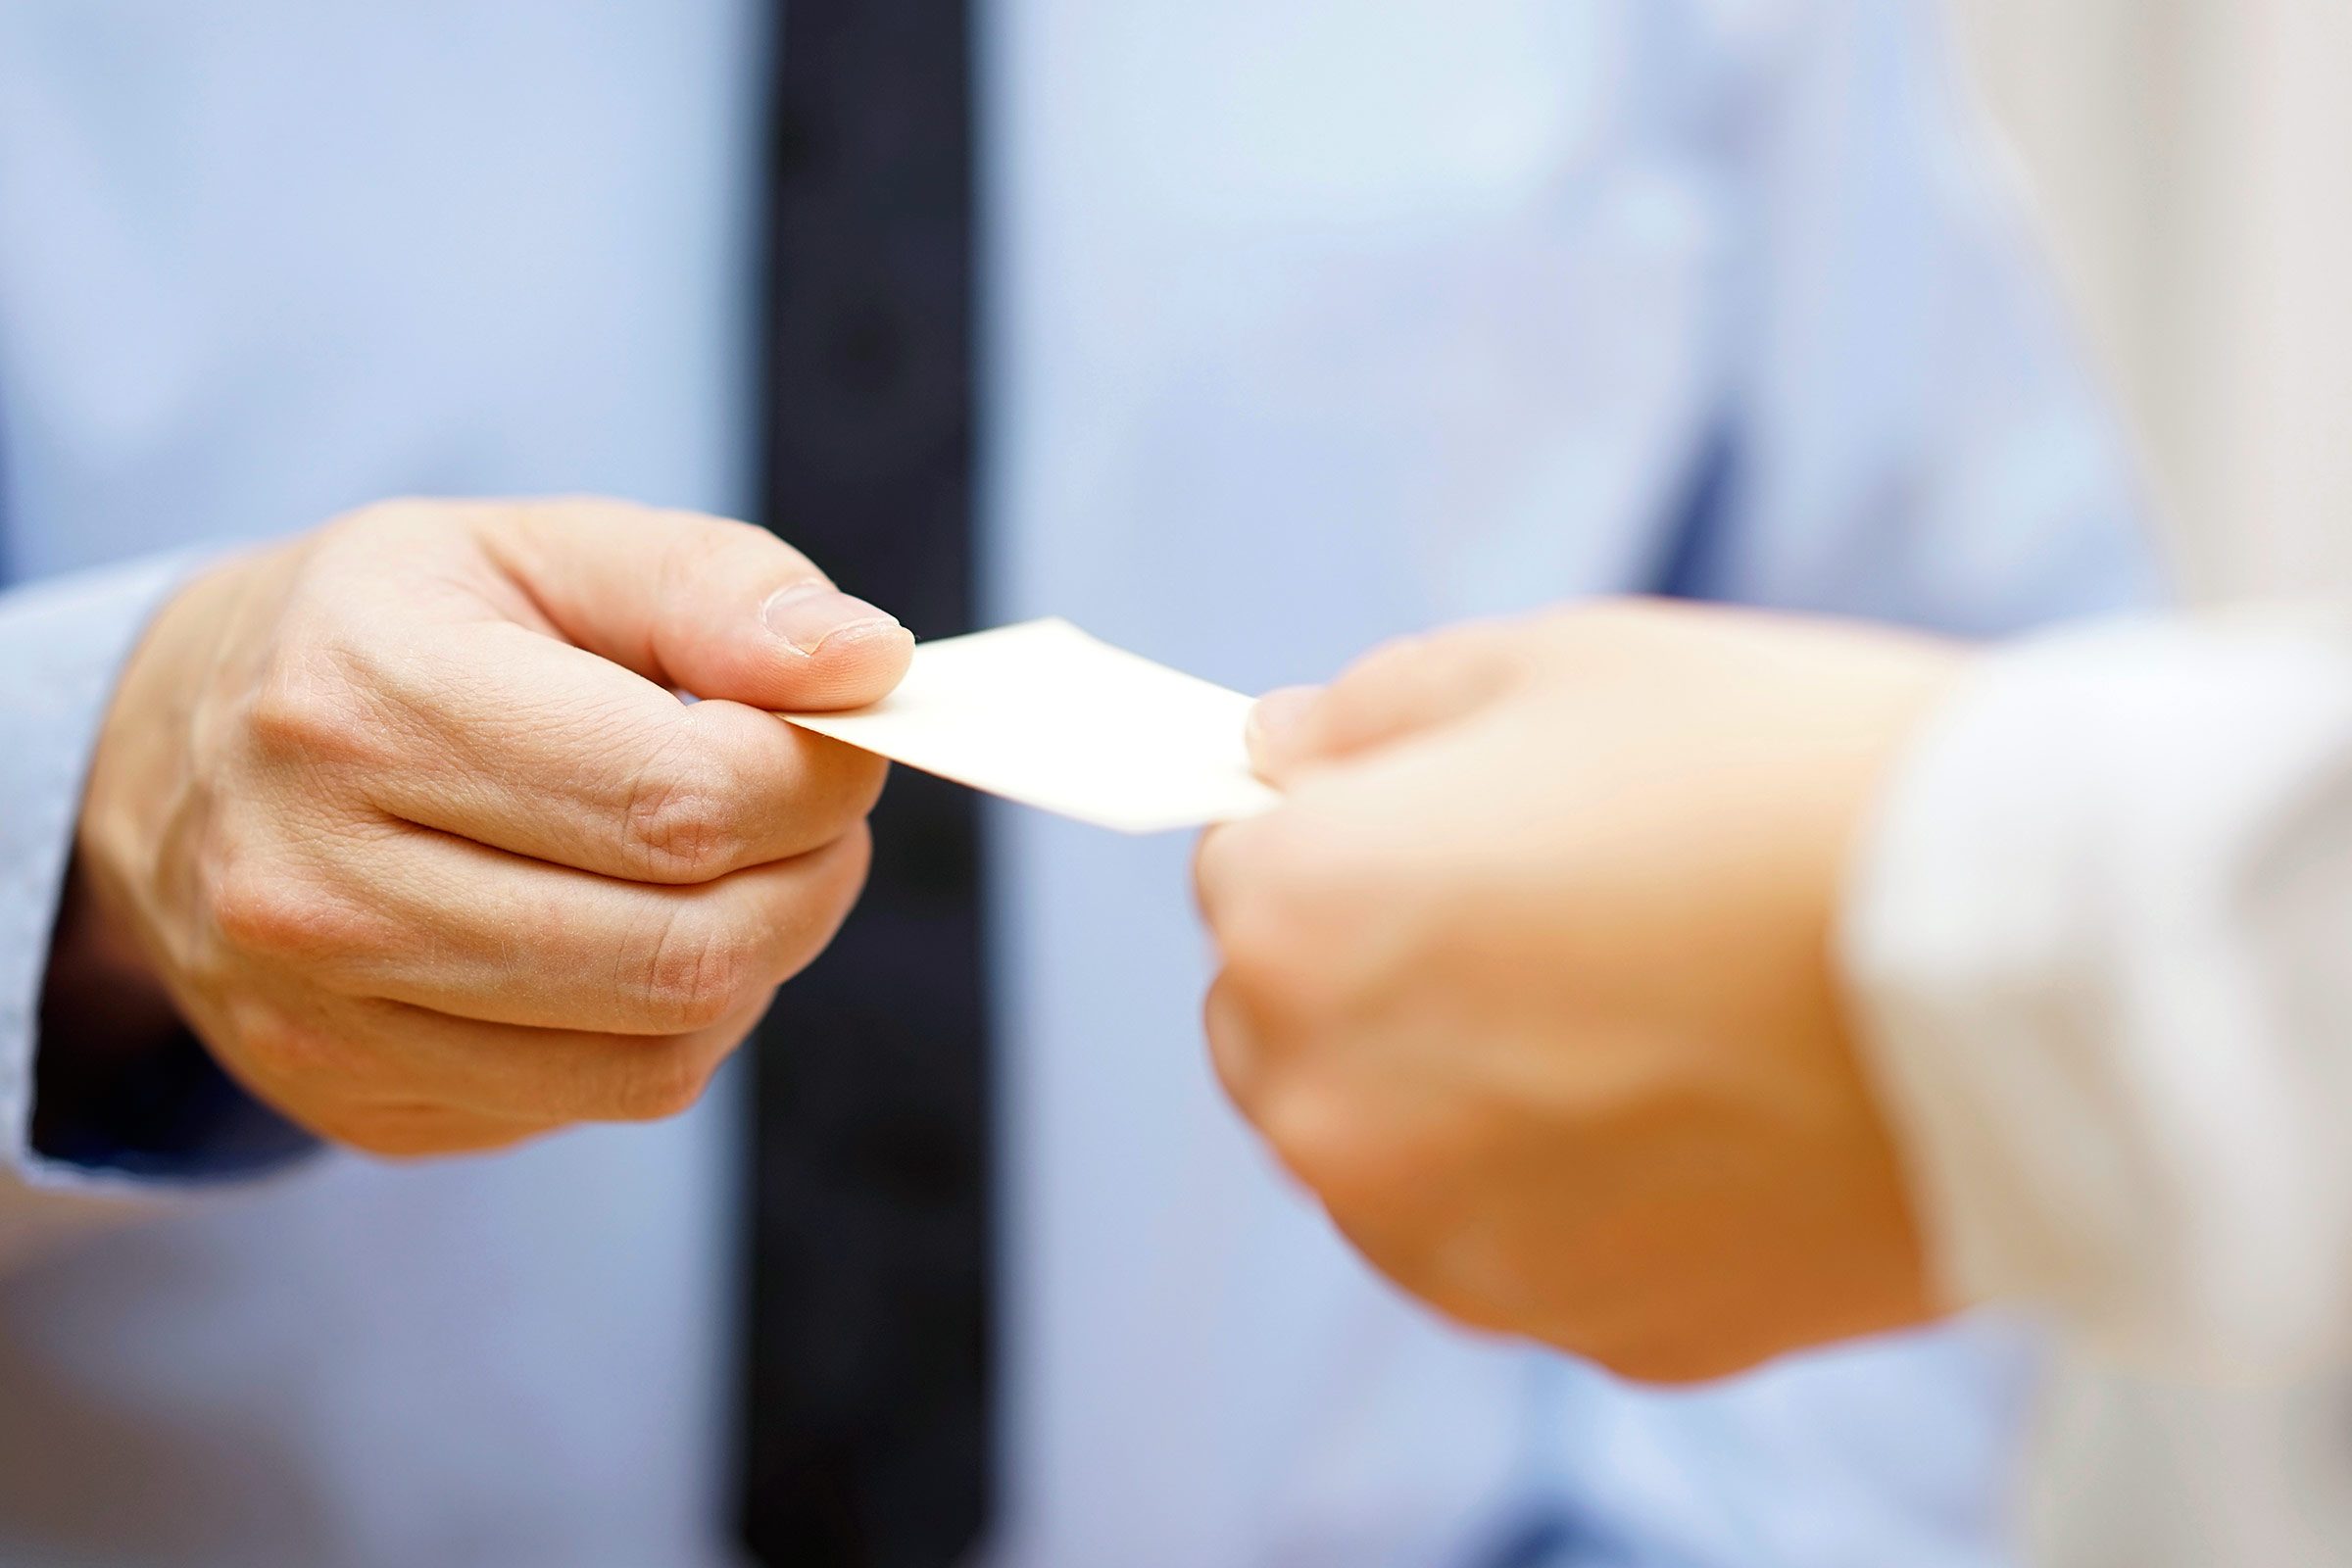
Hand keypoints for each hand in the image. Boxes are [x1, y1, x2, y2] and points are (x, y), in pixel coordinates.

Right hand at [72, 497, 907, 1157]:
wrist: (178, 760)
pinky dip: (676, 1022)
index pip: (680, 800)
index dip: (817, 776)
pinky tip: (644, 931)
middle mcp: (320, 884)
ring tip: (736, 865)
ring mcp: (329, 1021)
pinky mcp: (362, 1103)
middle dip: (811, 875)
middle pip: (687, 946)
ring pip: (663, 1047)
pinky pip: (604, 1097)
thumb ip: (714, 589)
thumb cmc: (397, 634)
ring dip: (759, 956)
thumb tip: (866, 663)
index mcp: (364, 704)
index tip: (841, 737)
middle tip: (815, 810)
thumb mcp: (539, 549)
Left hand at [1194, 600, 1964, 1380]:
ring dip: (1459, 1093)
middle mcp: (1333, 1112)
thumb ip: (1371, 713)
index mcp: (1296, 924)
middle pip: (1284, 1028)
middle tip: (1548, 908)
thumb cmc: (1777, 772)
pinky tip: (1704, 1106)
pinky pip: (1530, 1243)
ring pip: (1395, 1156)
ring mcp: (1456, 1246)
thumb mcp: (1553, 664)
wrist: (2032, 952)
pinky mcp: (1592, 1329)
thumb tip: (1275, 752)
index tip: (1442, 819)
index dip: (1342, 827)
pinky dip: (1580, 1188)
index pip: (1238, 869)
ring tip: (1642, 1006)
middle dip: (1370, 970)